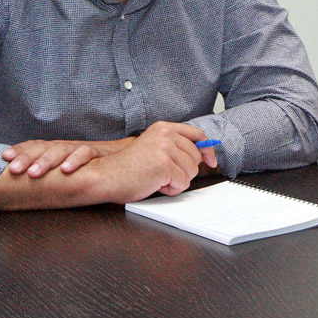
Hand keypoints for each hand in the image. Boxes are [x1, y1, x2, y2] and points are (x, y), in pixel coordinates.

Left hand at [3, 138, 128, 177]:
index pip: (35, 145)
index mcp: (56, 149)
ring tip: (34, 173)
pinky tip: (66, 169)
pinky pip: (85, 154)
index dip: (20, 150)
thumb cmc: (90, 164)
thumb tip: (25, 178)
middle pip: (44, 147)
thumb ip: (50, 169)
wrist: (123, 157)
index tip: (5, 156)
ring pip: (61, 150)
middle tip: (13, 168)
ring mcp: (80, 148)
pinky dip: (76, 161)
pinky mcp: (97, 153)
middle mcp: (66, 146)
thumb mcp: (66, 164)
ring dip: (46, 161)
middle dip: (27, 157)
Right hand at [89, 121, 218, 203]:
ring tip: (157, 179)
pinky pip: (182, 183)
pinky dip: (171, 189)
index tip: (211, 160)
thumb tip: (201, 155)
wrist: (106, 176)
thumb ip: (174, 147)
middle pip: (196, 157)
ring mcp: (165, 149)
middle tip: (164, 175)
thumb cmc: (128, 167)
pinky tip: (156, 184)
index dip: (207, 149)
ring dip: (177, 181)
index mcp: (164, 128)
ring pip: (191, 172)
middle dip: (185, 171)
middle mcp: (166, 135)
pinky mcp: (164, 164)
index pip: (196, 134)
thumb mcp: (154, 148)